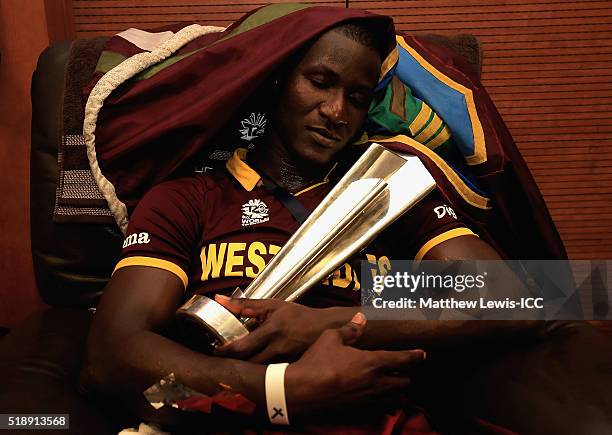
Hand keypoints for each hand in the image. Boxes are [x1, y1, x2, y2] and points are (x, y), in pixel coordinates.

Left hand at [214, 295, 346, 362]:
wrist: (326, 327)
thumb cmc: (299, 315)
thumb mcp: (273, 305)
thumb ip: (246, 305)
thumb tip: (220, 299)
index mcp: (272, 331)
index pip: (242, 347)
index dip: (225, 352)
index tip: (215, 352)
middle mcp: (278, 349)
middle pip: (248, 364)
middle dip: (232, 364)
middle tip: (221, 361)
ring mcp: (285, 362)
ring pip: (258, 373)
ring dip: (245, 370)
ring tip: (234, 366)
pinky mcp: (289, 369)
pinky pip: (270, 375)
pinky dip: (259, 374)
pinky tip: (252, 371)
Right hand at [285, 313, 425, 416]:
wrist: (301, 392)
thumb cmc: (316, 363)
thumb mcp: (331, 338)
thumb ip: (350, 329)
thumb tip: (361, 318)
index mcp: (373, 362)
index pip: (404, 360)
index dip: (415, 356)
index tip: (422, 354)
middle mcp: (377, 384)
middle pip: (405, 382)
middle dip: (407, 375)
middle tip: (403, 369)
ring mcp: (370, 401)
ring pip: (395, 399)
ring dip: (397, 391)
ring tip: (393, 385)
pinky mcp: (360, 413)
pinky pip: (381, 410)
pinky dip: (384, 404)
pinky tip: (377, 399)